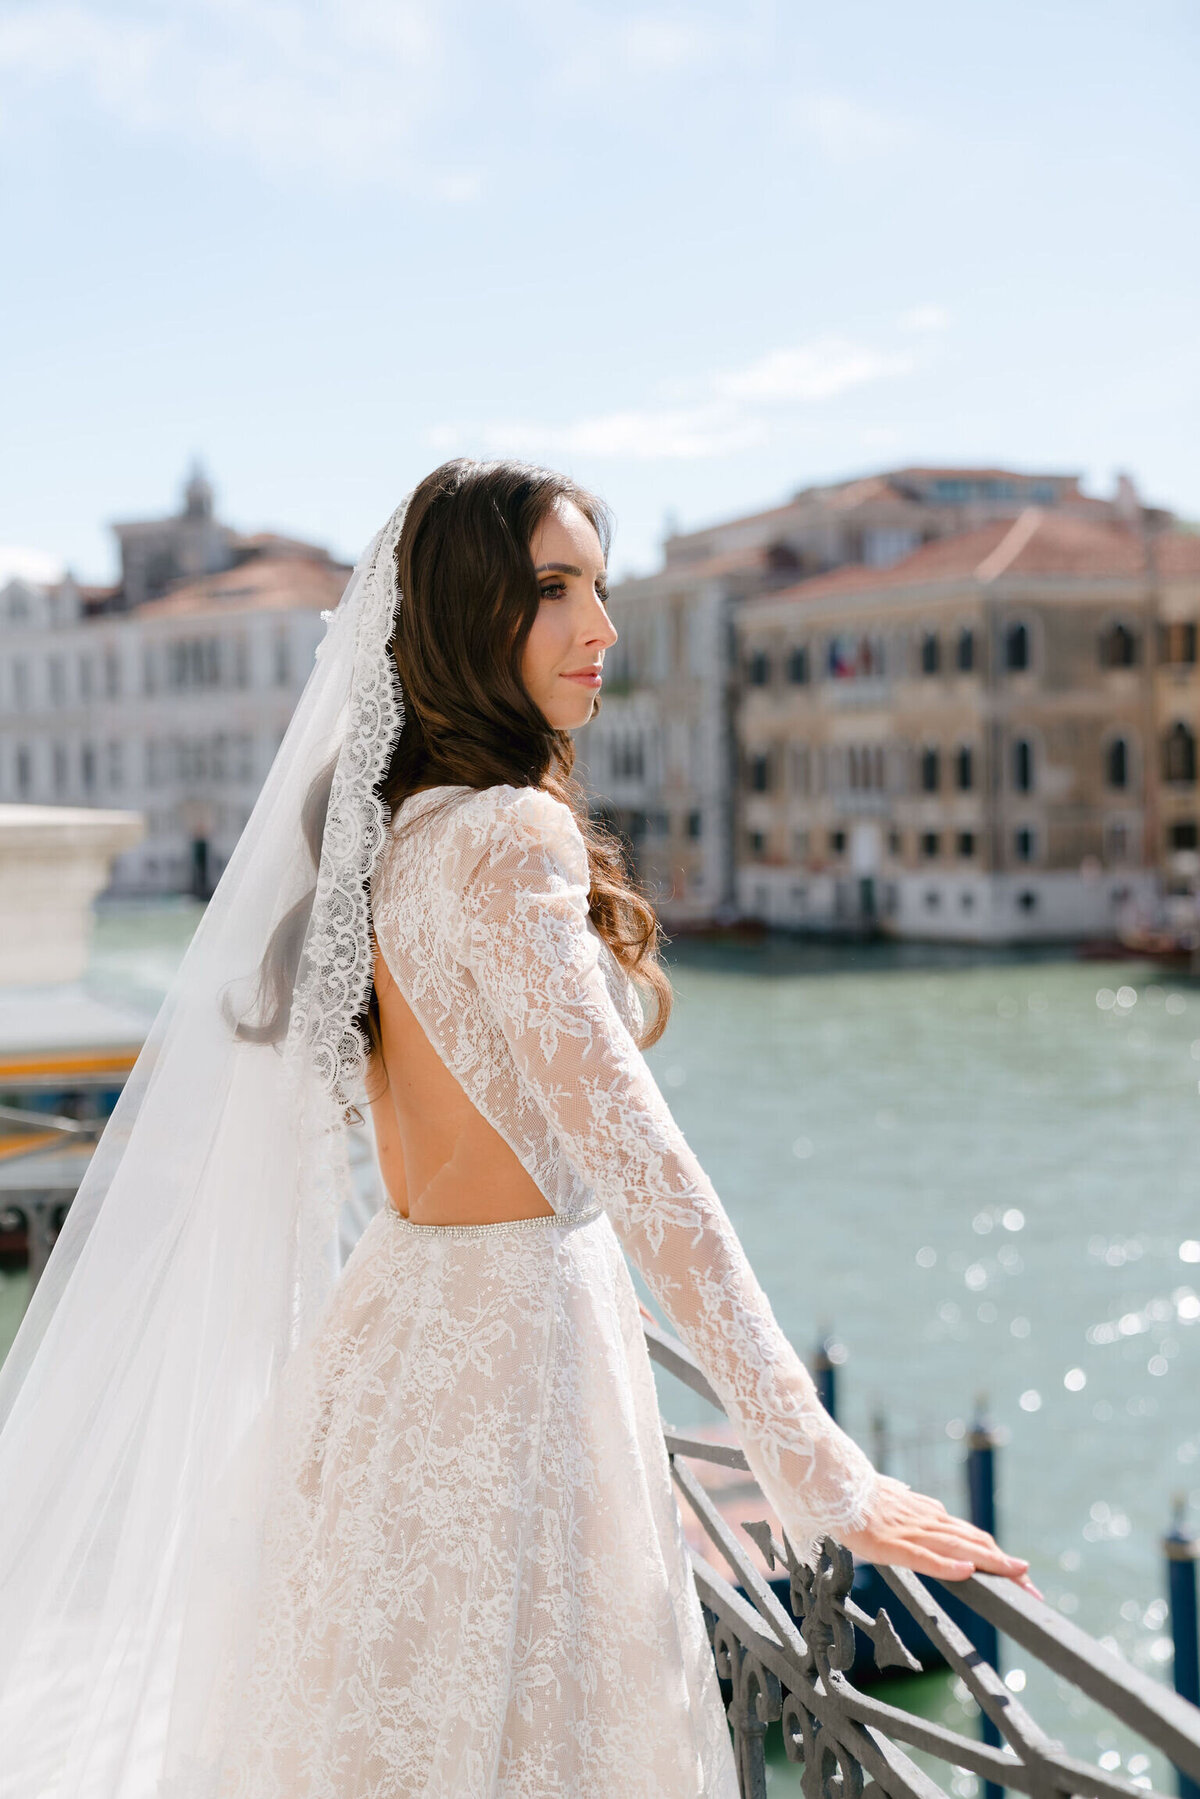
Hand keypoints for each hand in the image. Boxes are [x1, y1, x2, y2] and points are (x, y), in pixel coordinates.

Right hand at [840, 1475, 1042, 1597]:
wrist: (830, 1480)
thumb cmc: (858, 1495)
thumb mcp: (892, 1501)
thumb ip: (912, 1509)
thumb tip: (924, 1505)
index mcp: (929, 1515)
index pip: (972, 1536)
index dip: (999, 1555)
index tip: (1022, 1574)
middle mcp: (926, 1521)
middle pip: (975, 1544)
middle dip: (1007, 1568)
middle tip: (1034, 1590)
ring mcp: (909, 1531)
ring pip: (957, 1548)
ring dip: (990, 1564)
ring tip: (1018, 1577)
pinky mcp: (888, 1543)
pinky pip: (921, 1556)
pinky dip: (946, 1565)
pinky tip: (966, 1572)